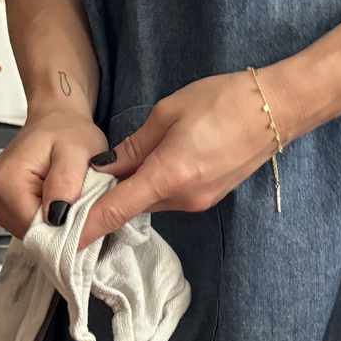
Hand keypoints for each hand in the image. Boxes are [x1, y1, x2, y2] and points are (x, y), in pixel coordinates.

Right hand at [0, 107, 108, 237]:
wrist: (56, 120)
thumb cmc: (67, 132)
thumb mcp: (78, 153)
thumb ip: (66, 184)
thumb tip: (57, 219)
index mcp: (6, 183)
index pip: (36, 232)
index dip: (65, 229)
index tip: (82, 212)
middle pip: (31, 234)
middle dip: (58, 224)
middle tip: (74, 197)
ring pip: (30, 232)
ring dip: (51, 221)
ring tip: (62, 193)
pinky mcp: (0, 204)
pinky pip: (27, 225)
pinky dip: (44, 217)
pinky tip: (52, 197)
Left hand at [75, 71, 285, 247]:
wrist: (277, 109)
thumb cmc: (224, 101)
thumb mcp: (168, 113)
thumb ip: (134, 145)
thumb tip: (106, 167)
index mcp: (168, 176)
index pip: (116, 211)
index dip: (87, 227)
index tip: (63, 239)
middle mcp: (183, 198)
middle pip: (132, 207)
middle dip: (109, 198)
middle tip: (86, 181)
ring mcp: (199, 201)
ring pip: (151, 202)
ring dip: (134, 189)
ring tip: (124, 164)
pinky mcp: (209, 197)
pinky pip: (170, 197)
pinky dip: (155, 186)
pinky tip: (156, 163)